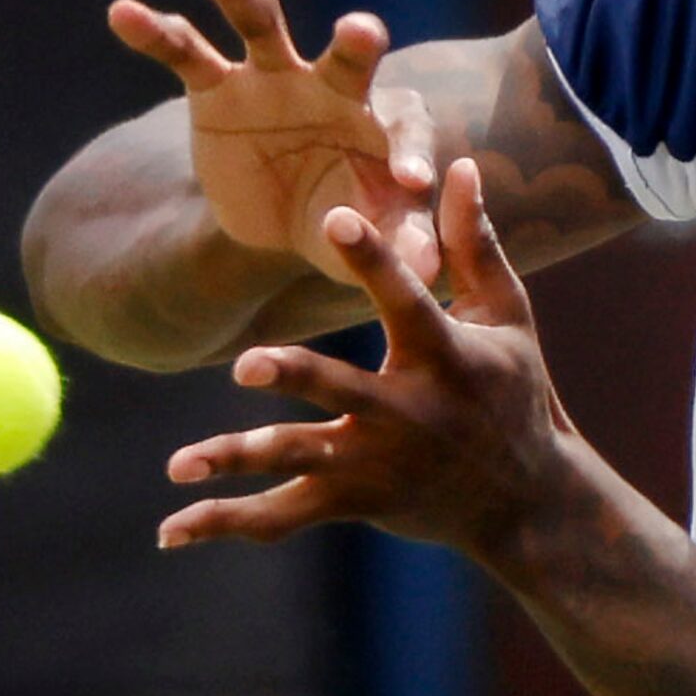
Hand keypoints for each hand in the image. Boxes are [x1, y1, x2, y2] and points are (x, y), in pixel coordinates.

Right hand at [109, 0, 440, 285]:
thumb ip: (398, 239)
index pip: (406, 126)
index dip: (410, 151)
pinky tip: (121, 12)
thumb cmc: (348, 220)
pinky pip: (185, 51)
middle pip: (350, 55)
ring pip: (260, 22)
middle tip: (363, 30)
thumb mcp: (373, 236)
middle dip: (356, 43)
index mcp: (382, 122)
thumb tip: (429, 269)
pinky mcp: (217, 87)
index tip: (410, 181)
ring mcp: (272, 78)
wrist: (283, 219)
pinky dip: (155, 32)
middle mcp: (333, 86)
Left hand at [156, 161, 579, 557]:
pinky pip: (281, 517)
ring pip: (299, 461)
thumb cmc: (516, 390)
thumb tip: (460, 166)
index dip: (373, 258)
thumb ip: (474, 244)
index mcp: (446, 358)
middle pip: (342, 392)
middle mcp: (409, 414)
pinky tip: (168, 529)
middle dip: (295, 379)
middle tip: (245, 364)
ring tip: (180, 464)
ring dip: (238, 460)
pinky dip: (224, 523)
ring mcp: (377, 465)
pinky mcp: (354, 503)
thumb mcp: (506, 316)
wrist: (527, 500)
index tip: (334, 217)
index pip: (407, 301)